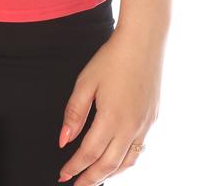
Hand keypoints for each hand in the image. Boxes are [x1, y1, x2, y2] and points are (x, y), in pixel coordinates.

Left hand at [57, 27, 162, 184]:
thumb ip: (74, 113)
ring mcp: (144, 125)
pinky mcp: (152, 119)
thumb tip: (64, 140)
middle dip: (90, 179)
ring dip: (109, 174)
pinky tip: (116, 160)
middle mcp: (131, 127)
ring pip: (126, 162)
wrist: (143, 43)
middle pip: (108, 165)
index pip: (89, 153)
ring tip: (94, 179)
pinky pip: (138, 150)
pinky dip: (125, 162)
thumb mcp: (86, 82)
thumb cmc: (112, 59)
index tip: (63, 175)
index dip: (74, 167)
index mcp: (111, 119)